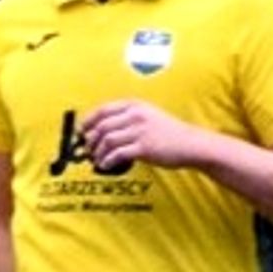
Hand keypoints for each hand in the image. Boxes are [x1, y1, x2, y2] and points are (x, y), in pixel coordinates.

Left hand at [79, 100, 194, 173]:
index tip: (82, 131)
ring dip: (98, 152)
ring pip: (107, 141)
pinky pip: (117, 154)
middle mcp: (136, 115)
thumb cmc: (168, 132)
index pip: (103, 110)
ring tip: (97, 160)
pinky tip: (106, 165)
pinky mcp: (144, 147)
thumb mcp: (148, 116)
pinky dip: (107, 161)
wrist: (190, 144)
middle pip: (102, 126)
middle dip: (90, 140)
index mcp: (135, 106)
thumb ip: (128, 118)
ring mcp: (140, 131)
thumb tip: (104, 130)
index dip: (88, 121)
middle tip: (88, 150)